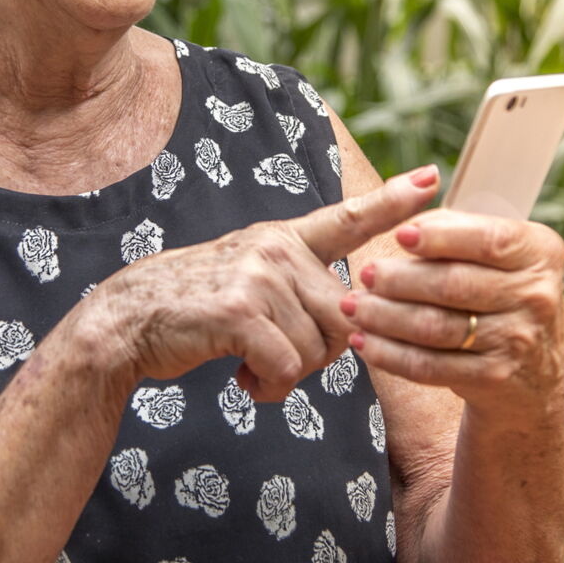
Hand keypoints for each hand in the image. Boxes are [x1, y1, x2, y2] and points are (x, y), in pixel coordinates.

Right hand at [88, 167, 439, 402]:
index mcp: (283, 238)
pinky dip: (268, 385)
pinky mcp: (241, 310)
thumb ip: (298, 288)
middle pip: (347, 317)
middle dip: (322, 353)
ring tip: (250, 363)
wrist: (130, 318)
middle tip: (277, 356)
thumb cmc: (197, 307)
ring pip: (319, 349)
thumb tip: (353, 323)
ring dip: (288, 373)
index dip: (393, 201)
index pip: (347, 218)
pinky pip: (288, 366)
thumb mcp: (250, 279)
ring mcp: (258, 275)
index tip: (433, 177)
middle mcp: (275, 248)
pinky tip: (242, 376)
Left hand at [343, 208, 563, 415]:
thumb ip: (454, 226)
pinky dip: (391, 354)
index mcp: (538, 253)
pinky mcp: (495, 378)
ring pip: (437, 326)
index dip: (441, 237)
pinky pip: (431, 366)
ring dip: (385, 317)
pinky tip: (365, 342)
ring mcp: (518, 341)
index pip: (488, 240)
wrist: (534, 374)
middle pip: (454, 284)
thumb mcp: (495, 254)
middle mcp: (536, 296)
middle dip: (400, 279)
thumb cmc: (498, 291)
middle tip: (363, 273)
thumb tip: (407, 196)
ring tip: (353, 306)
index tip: (400, 234)